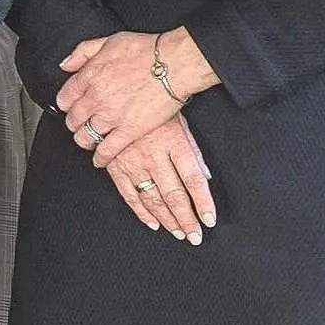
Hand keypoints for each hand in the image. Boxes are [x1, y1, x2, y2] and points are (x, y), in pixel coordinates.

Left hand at [57, 30, 208, 164]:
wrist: (174, 64)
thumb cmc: (147, 51)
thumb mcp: (108, 41)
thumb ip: (82, 52)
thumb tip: (66, 64)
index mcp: (90, 76)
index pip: (64, 98)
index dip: (66, 104)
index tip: (70, 106)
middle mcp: (96, 98)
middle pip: (73, 119)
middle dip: (73, 123)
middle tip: (78, 125)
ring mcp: (112, 116)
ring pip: (86, 136)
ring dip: (84, 140)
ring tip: (88, 140)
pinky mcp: (130, 131)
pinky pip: (108, 150)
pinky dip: (101, 157)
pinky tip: (100, 159)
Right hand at [101, 114, 215, 243]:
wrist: (120, 90)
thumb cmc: (153, 104)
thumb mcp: (180, 122)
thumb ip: (193, 152)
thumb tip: (205, 177)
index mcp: (174, 144)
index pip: (194, 180)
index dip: (203, 203)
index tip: (209, 220)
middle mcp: (154, 156)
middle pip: (175, 195)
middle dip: (186, 219)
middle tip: (194, 235)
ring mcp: (133, 162)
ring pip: (153, 198)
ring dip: (167, 220)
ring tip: (179, 232)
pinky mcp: (116, 165)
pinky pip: (128, 194)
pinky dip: (141, 211)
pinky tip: (152, 222)